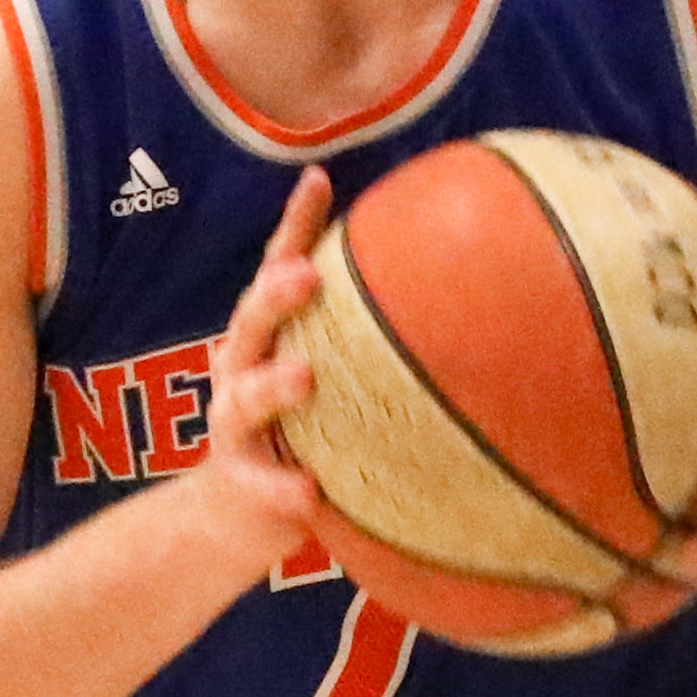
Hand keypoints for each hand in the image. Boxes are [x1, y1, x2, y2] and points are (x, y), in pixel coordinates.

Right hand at [187, 166, 337, 577]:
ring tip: (302, 378)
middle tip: (307, 276)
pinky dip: (282, 487)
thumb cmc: (298, 431)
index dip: (294, 225)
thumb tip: (464, 292)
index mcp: (266, 338)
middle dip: (275, 296)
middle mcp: (240, 370)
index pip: (277, 268)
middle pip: (250, 321)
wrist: (233, 517)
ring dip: (270, 386)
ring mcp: (234, 427)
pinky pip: (263, 486)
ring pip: (242, 400)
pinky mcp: (239, 483)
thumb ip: (371, 339)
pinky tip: (308, 492)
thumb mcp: (330, 376)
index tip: (318, 179)